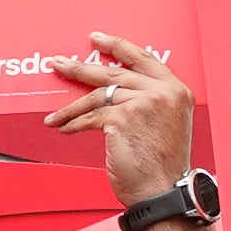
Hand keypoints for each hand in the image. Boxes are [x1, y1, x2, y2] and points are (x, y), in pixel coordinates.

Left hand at [45, 32, 203, 204]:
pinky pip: (90, 116)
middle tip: (60, 63)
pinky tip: (63, 128)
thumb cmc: (161, 166)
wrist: (163, 191)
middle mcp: (163, 92)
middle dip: (81, 68)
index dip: (118, 46)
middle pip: (114, 73)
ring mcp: (143, 102)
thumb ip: (147, 102)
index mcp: (176, 90)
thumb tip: (111, 92)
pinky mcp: (123, 117)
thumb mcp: (164, 124)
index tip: (97, 38)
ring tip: (54, 114)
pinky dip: (73, 124)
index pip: (143, 59)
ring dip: (70, 106)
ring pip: (97, 95)